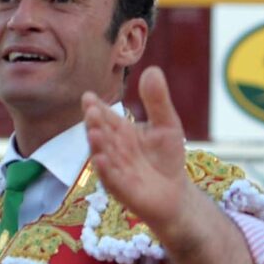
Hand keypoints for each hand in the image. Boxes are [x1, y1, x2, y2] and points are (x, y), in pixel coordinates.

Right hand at [81, 68, 194, 227]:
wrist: (175, 194)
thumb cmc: (166, 158)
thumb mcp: (167, 124)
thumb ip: (157, 100)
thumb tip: (152, 69)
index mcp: (120, 132)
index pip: (105, 117)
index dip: (96, 107)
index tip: (88, 96)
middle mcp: (112, 149)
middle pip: (101, 134)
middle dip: (95, 124)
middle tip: (92, 112)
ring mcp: (114, 170)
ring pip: (103, 155)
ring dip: (97, 145)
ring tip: (94, 132)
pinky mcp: (121, 189)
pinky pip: (110, 178)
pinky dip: (105, 170)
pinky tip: (100, 159)